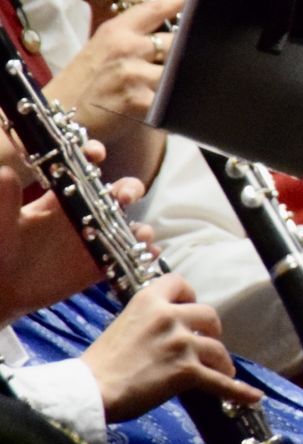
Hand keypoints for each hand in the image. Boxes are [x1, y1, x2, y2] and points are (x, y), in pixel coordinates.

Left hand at [0, 162, 149, 323]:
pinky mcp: (99, 265)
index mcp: (61, 197)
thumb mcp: (1, 222)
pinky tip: (148, 255)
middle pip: (118, 193)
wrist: (1, 289)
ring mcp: (94, 239)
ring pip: (127, 226)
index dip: (93, 155)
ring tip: (141, 233)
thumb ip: (4, 200)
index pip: (83, 168)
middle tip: (125, 197)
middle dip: (130, 189)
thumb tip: (4, 172)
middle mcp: (83, 213)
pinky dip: (142, 254)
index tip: (95, 154)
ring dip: (140, 226)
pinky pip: (126, 257)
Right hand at [42, 0, 182, 182]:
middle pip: (177, 41)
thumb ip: (133, 38)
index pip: (154, 9)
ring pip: (178, 70)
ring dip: (181, 78)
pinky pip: (170, 98)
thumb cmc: (81, 84)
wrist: (57, 117)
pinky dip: (174, 102)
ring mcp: (133, 73)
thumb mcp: (101, 49)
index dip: (179, 1)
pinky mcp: (139, 100)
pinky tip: (172, 104)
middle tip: (197, 54)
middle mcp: (126, 48)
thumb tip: (169, 33)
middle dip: (188, 50)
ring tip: (181, 83)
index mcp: (115, 31)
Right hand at [81, 274, 262, 422]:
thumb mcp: (123, 323)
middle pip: (208, 315)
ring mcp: (181, 343)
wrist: (90, 390)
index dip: (189, 296)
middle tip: (204, 343)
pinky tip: (253, 396)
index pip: (180, 283)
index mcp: (149, 300)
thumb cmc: (100, 363)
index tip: (188, 308)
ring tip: (220, 370)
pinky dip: (238, 391)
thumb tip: (168, 325)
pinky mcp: (186, 371)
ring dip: (221, 361)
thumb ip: (149, 318)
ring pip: (217, 349)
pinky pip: (219, 382)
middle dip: (210, 331)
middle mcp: (169, 317)